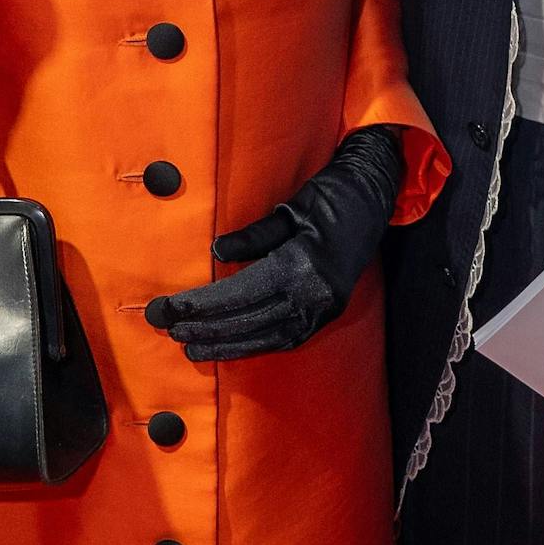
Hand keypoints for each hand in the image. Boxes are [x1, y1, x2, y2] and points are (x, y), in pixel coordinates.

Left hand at [145, 126, 401, 361]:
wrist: (375, 199)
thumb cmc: (331, 196)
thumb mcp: (290, 209)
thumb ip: (254, 236)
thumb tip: (217, 250)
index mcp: (302, 265)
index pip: (241, 292)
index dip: (202, 304)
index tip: (170, 308)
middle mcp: (314, 295)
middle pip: (249, 320)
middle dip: (206, 327)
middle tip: (168, 328)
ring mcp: (324, 309)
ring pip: (266, 337)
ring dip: (227, 345)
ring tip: (191, 348)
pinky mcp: (329, 315)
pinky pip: (287, 339)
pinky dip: (255, 346)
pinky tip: (230, 348)